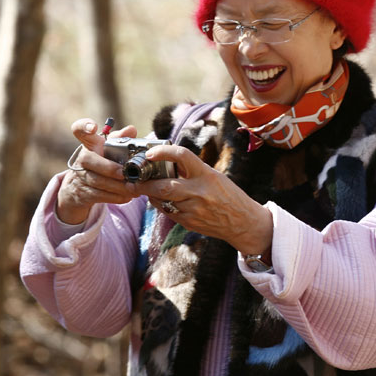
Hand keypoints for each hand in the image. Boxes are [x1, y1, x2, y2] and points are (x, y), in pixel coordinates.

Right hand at [57, 118, 138, 224]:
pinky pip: (99, 195)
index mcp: (90, 145)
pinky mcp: (82, 193)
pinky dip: (115, 197)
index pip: (80, 130)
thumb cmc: (101, 164)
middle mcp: (82, 158)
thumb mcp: (109, 150)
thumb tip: (131, 129)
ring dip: (117, 186)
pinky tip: (128, 196)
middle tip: (124, 173)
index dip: (84, 126)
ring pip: (97, 181)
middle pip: (88, 159)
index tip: (92, 128)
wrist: (79, 190)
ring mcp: (80, 176)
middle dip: (108, 167)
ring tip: (134, 188)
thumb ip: (121, 139)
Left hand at [128, 145, 273, 254]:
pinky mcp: (189, 222)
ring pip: (161, 201)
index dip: (162, 152)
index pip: (181, 156)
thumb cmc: (229, 195)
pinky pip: (167, 211)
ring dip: (150, 195)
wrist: (243, 222)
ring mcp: (193, 209)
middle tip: (133, 181)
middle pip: (163, 186)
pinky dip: (160, 204)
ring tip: (145, 190)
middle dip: (144, 184)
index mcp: (206, 175)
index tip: (150, 153)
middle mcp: (199, 191)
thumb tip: (167, 162)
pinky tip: (161, 201)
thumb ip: (192, 171)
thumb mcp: (213, 177)